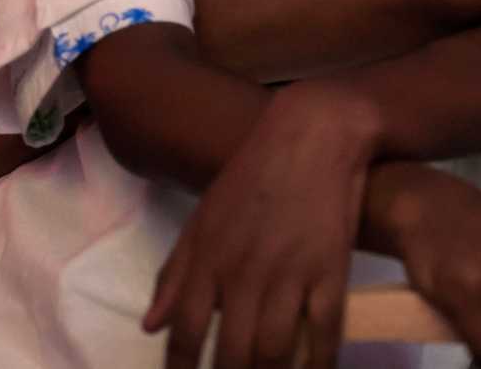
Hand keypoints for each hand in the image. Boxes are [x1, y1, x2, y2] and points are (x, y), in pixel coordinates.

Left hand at [143, 82, 379, 368]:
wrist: (311, 134)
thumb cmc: (252, 174)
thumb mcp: (203, 217)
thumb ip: (175, 272)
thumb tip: (149, 325)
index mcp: (208, 260)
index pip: (183, 333)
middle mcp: (244, 273)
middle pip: (232, 353)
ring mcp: (289, 274)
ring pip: (275, 352)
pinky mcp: (331, 270)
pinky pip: (325, 333)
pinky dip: (320, 364)